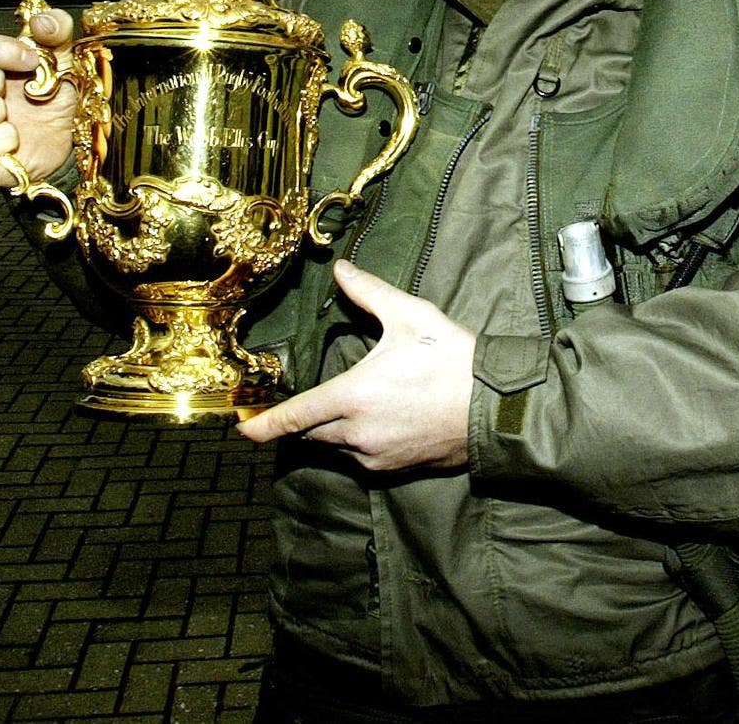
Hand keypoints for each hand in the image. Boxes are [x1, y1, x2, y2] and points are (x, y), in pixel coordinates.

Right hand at [0, 5, 75, 187]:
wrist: (62, 138)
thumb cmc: (49, 95)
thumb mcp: (60, 56)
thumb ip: (56, 29)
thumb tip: (43, 21)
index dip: (0, 50)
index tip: (31, 60)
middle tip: (10, 92)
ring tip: (9, 116)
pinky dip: (2, 142)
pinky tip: (11, 139)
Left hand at [235, 260, 474, 471]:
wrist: (496, 407)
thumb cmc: (454, 359)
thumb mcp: (411, 317)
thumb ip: (369, 294)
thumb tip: (340, 269)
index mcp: (353, 397)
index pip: (295, 416)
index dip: (264, 425)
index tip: (242, 429)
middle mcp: (357, 433)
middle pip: (311, 432)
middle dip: (303, 419)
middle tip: (300, 404)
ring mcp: (375, 455)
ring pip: (335, 446)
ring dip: (332, 429)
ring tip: (349, 405)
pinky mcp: (393, 468)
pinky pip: (360, 458)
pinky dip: (356, 442)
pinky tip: (376, 421)